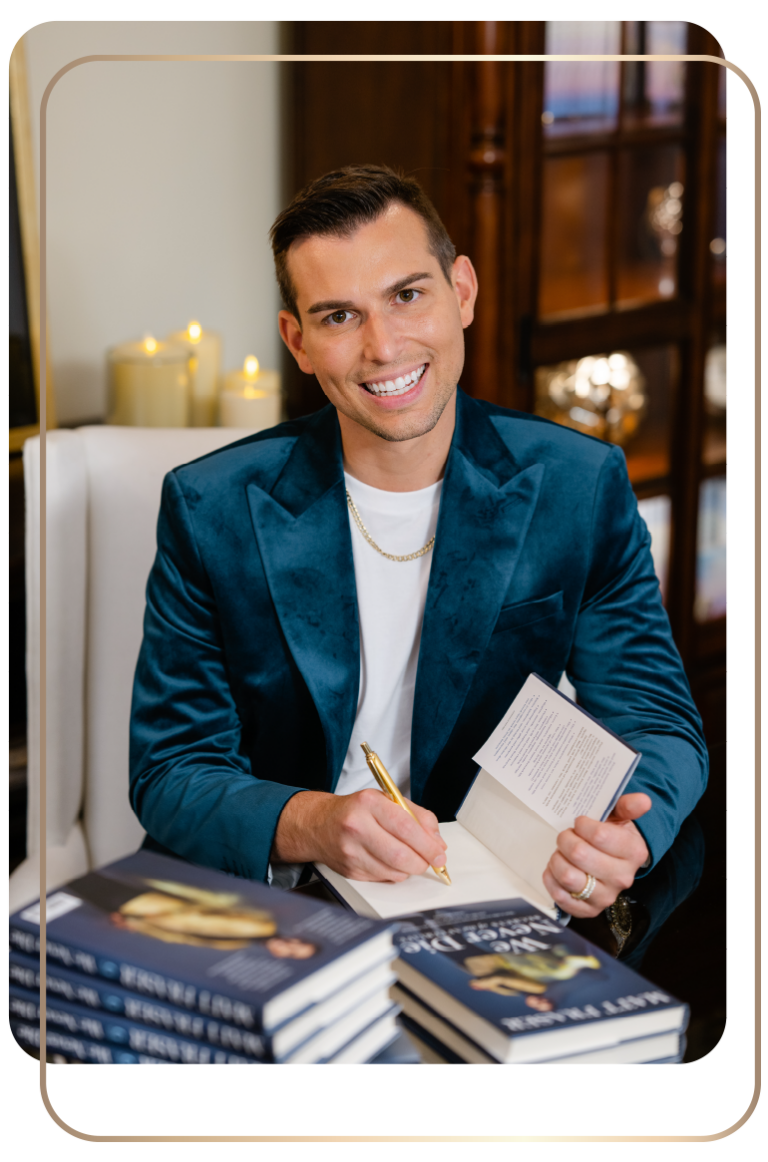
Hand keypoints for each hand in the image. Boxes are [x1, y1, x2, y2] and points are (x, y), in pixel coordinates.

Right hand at [272, 788, 446, 881]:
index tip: (440, 853)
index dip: (427, 844)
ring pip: (393, 871)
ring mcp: (351, 851)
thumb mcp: (387, 799)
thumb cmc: (357, 810)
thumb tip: (437, 842)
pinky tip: (391, 862)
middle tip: (431, 861)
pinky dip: (395, 874)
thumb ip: (417, 816)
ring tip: (410, 859)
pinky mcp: (349, 870)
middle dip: (422, 862)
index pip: (405, 827)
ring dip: (409, 869)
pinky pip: (383, 878)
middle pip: (400, 854)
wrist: (318, 824)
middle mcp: (357, 826)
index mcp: (369, 803)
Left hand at [542, 793, 650, 918]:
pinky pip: (560, 897)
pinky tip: (555, 869)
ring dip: (557, 859)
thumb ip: (628, 806)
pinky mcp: (589, 910)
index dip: (582, 825)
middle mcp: (622, 878)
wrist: (613, 862)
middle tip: (566, 836)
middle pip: (579, 854)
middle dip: (565, 839)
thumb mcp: (620, 816)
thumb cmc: (612, 834)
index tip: (580, 822)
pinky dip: (551, 880)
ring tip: (561, 853)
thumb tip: (644, 800)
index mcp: (633, 852)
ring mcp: (606, 897)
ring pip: (568, 876)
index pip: (599, 835)